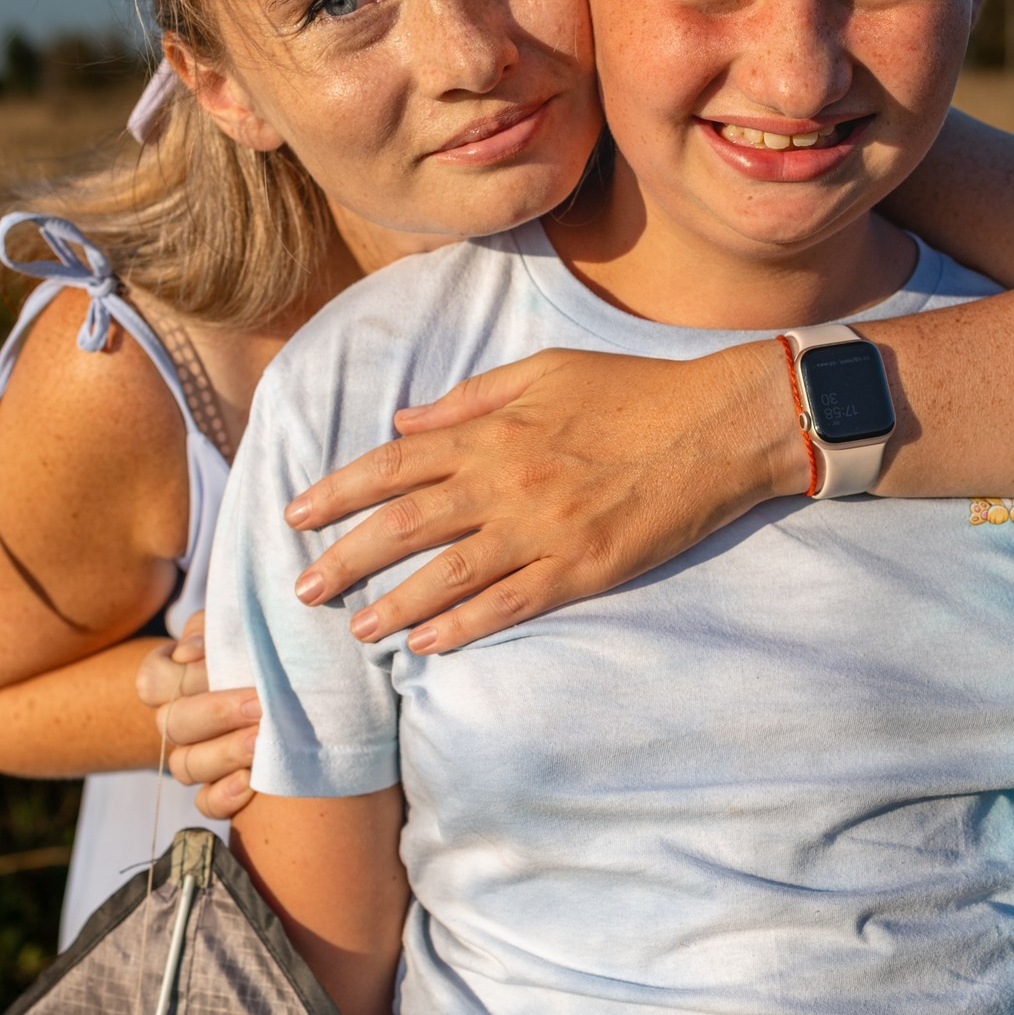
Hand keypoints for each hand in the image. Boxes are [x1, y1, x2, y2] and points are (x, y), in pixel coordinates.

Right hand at [133, 615, 260, 820]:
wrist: (305, 693)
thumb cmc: (266, 652)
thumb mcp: (243, 628)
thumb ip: (214, 627)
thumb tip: (190, 650)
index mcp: (176, 681)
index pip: (152, 681)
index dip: (181, 676)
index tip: (215, 665)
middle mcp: (180, 722)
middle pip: (172, 724)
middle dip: (216, 713)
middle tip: (259, 705)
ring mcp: (196, 758)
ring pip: (186, 766)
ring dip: (223, 754)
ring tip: (261, 743)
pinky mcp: (219, 790)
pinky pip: (206, 804)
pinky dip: (224, 797)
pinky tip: (250, 784)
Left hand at [284, 342, 809, 653]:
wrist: (716, 426)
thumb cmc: (634, 390)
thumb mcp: (546, 370)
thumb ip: (470, 399)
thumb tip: (405, 420)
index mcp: (493, 431)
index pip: (393, 461)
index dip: (338, 490)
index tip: (296, 513)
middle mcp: (507, 480)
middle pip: (405, 524)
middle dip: (345, 556)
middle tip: (301, 587)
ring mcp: (544, 528)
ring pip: (448, 573)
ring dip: (395, 603)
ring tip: (356, 627)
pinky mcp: (583, 567)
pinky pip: (510, 603)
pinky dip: (464, 626)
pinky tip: (428, 645)